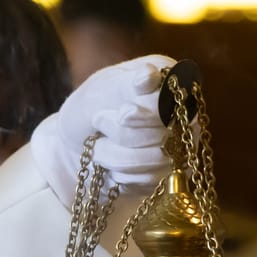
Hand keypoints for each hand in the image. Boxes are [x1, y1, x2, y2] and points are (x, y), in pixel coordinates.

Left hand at [29, 54, 176, 201]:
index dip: (145, 113)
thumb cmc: (89, 110)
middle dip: (121, 132)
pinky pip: (149, 180)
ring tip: (100, 144)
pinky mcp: (168, 176)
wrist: (73, 145)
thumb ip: (125, 83)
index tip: (122, 113)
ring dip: (115, 154)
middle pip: (163, 131)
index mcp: (169, 82)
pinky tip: (112, 163)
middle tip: (98, 122)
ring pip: (156, 158)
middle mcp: (182, 114)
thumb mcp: (100, 90)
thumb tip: (150, 75)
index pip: (171, 101)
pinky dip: (120, 173)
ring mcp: (179, 147)